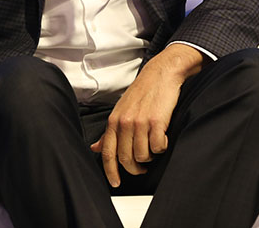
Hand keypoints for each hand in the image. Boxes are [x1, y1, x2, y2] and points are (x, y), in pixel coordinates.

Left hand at [90, 44, 204, 186]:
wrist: (160, 74)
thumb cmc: (142, 93)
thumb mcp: (120, 111)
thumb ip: (109, 132)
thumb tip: (95, 148)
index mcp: (113, 121)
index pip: (108, 153)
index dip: (111, 172)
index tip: (116, 183)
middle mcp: (124, 123)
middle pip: (126, 159)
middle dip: (136, 168)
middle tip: (143, 167)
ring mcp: (140, 123)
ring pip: (143, 156)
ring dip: (150, 156)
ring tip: (153, 146)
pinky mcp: (157, 122)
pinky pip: (158, 147)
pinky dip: (162, 147)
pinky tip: (163, 138)